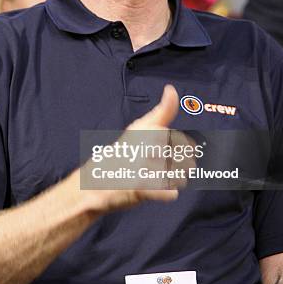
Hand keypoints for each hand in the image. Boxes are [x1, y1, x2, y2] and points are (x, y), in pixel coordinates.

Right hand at [80, 84, 185, 212]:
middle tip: (154, 168)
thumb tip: (171, 89)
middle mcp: (149, 145)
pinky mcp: (141, 186)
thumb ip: (162, 111)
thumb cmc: (123, 153)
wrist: (95, 181)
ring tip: (152, 178)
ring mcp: (144, 165)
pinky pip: (171, 193)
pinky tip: (151, 189)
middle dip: (176, 168)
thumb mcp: (141, 128)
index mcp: (152, 130)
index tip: (162, 152)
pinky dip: (165, 194)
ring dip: (171, 181)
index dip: (179, 152)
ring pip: (180, 178)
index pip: (187, 145)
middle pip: (186, 163)